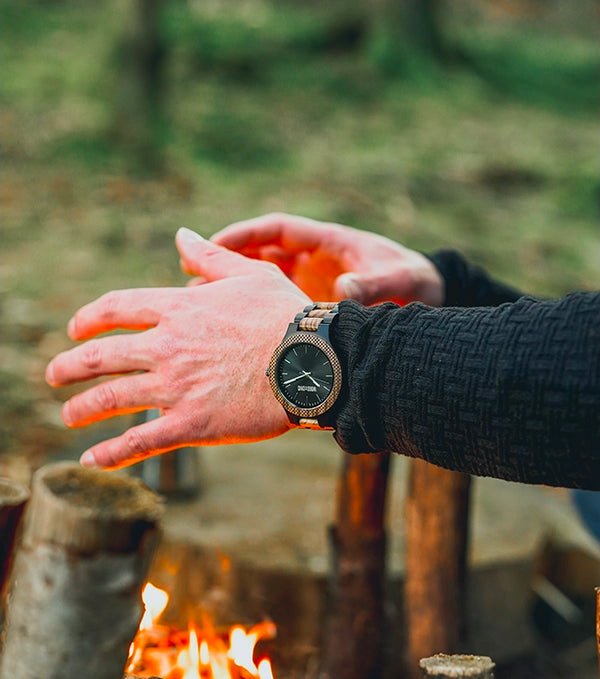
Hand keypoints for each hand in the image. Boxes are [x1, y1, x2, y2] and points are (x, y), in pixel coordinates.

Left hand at [45, 229, 309, 469]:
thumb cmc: (288, 315)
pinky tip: (91, 459)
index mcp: (179, 308)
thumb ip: (209, 257)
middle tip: (54, 374)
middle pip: (102, 355)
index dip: (88, 319)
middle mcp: (168, 346)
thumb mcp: (249, 274)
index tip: (75, 329)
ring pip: (112, 397)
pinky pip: (141, 441)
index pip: (116, 308)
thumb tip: (180, 236)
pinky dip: (111, 452)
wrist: (315, 361)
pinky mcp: (192, 423)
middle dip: (70, 365)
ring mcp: (176, 386)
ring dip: (82, 407)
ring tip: (68, 415)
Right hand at [210, 212, 443, 306]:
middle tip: (188, 273)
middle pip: (260, 252)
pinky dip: (251, 313)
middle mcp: (314, 259)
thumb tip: (343, 292)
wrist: (429, 303)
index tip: (211, 245)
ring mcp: (310, 284)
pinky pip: (274, 305)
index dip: (243, 234)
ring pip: (261, 280)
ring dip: (232, 288)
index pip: (277, 229)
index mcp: (329, 241)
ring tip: (196, 305)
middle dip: (225, 259)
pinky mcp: (312, 307)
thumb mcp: (400, 283)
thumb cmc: (418, 285)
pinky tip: (228, 333)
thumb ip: (372, 287)